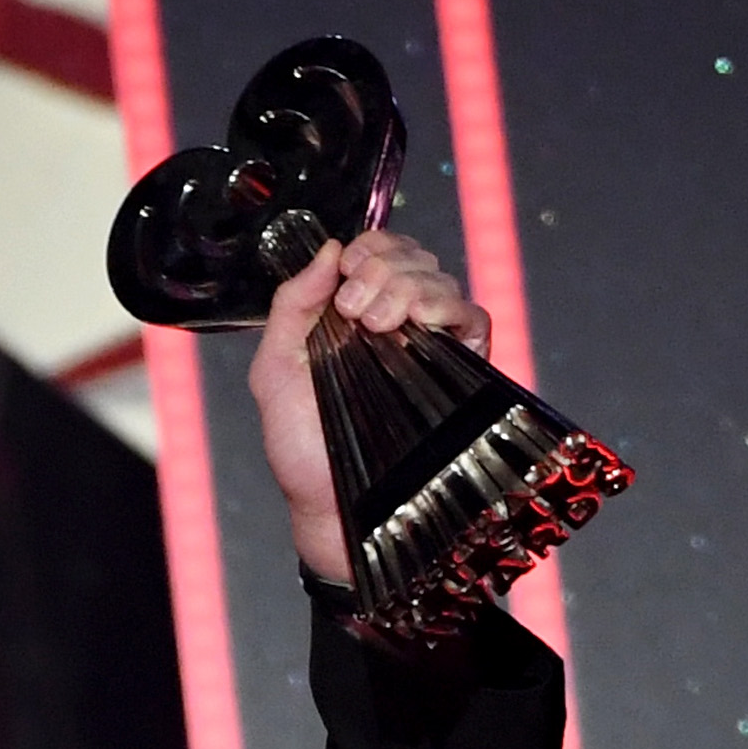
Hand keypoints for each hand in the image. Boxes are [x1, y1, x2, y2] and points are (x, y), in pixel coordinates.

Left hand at [249, 230, 492, 581]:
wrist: (328, 500)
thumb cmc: (302, 446)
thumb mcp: (275, 369)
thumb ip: (292, 305)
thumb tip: (326, 248)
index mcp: (355, 315)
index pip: (378, 252)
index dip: (368, 249)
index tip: (346, 277)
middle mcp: (395, 323)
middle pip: (412, 257)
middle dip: (383, 268)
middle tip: (357, 309)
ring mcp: (429, 345)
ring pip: (440, 280)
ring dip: (409, 287)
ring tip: (379, 324)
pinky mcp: (458, 370)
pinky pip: (472, 317)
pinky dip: (448, 308)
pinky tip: (417, 324)